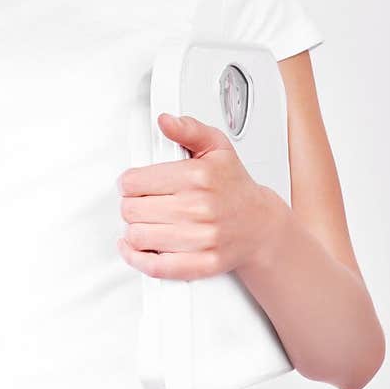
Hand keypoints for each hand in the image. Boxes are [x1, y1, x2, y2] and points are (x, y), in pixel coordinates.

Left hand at [116, 112, 279, 280]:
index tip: (134, 184)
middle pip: (131, 210)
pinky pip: (155, 266)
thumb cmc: (235, 187)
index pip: (134, 182)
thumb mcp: (216, 147)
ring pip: (138, 236)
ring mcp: (201, 238)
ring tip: (145, 222)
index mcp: (197, 177)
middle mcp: (199, 208)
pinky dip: (138, 258)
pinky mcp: (202, 263)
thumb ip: (188, 129)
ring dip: (134, 229)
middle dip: (130, 205)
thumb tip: (166, 121)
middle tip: (141, 202)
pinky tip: (135, 247)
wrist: (261, 226)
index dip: (128, 182)